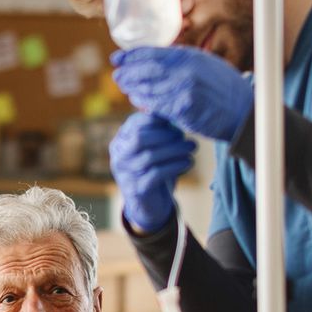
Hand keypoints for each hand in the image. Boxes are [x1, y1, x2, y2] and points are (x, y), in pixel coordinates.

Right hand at [110, 113, 195, 233]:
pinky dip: (175, 166)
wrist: (148, 204)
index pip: (135, 124)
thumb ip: (158, 130)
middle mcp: (119, 157)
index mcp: (121, 141)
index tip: (176, 119)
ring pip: (150, 157)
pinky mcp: (137, 190)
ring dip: (175, 150)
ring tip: (191, 147)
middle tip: (185, 136)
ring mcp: (126, 174)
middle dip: (166, 135)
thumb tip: (172, 107)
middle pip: (140, 139)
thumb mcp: (153, 147)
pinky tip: (188, 162)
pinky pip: (156, 175)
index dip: (156, 119)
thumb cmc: (153, 169)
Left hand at [111, 46, 253, 142]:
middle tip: (117, 75)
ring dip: (134, 88)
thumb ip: (185, 59)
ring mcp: (185, 89)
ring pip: (150, 88)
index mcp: (190, 57)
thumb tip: (166, 52)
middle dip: (129, 71)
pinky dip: (146, 103)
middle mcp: (187, 70)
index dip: (133, 55)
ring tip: (125, 87)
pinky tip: (139, 102)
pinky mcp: (184, 108)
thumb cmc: (223, 89)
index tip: (118, 58)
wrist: (242, 111)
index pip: (155, 52)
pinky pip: (158, 105)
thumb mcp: (206, 65)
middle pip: (148, 69)